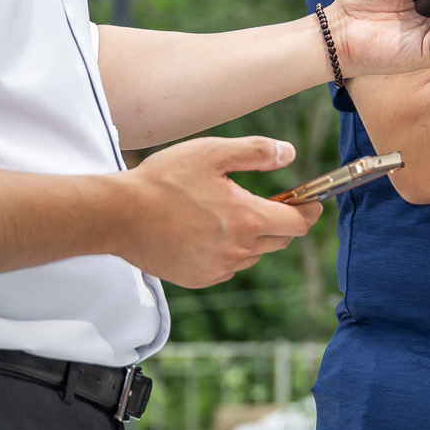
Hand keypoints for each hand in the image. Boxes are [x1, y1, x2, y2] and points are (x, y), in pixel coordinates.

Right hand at [121, 136, 320, 287]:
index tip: (311, 201)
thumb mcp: (212, 152)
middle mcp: (238, 251)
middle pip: (280, 240)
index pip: (298, 224)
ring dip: (252, 236)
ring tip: (227, 213)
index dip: (309, 210)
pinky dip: (228, 251)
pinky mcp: (199, 278)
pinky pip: (228, 266)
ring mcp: (218, 269)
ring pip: (253, 254)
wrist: (118, 215)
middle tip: (268, 201)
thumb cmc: (164, 179)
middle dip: (281, 221)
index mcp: (247, 220)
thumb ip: (256, 151)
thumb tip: (290, 153)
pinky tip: (207, 231)